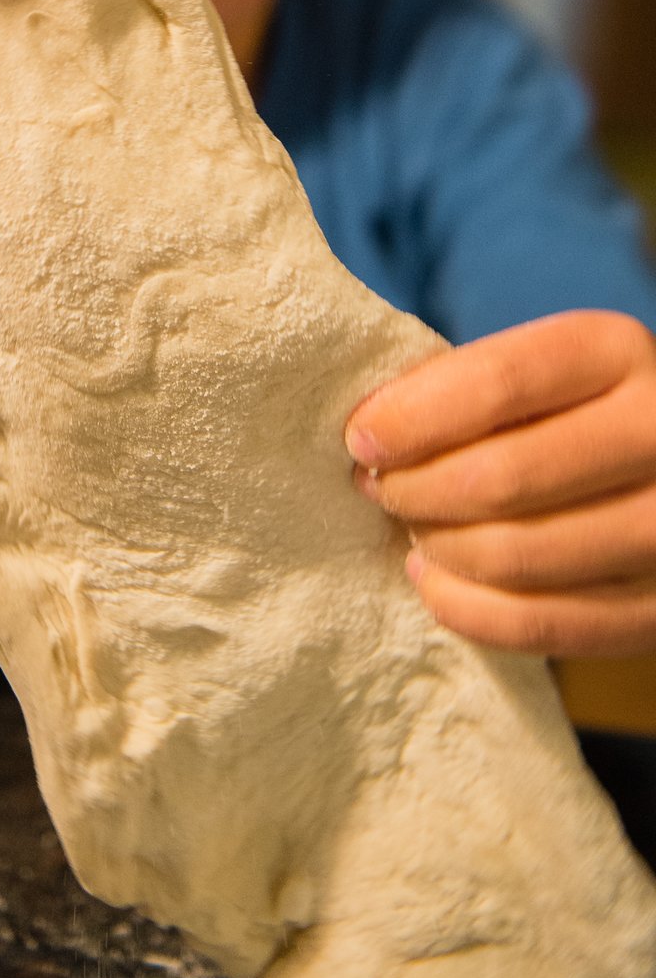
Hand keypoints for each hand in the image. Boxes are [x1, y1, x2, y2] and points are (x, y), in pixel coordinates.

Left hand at [345, 310, 655, 654]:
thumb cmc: (578, 407)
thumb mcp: (542, 368)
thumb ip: (468, 385)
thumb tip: (368, 433)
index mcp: (617, 352)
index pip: (498, 382)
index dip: (411, 416)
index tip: (360, 439)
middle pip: (501, 477)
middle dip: (414, 488)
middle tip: (379, 488)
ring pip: (515, 556)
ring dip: (436, 546)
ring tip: (410, 527)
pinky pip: (542, 625)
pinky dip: (466, 607)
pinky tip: (433, 578)